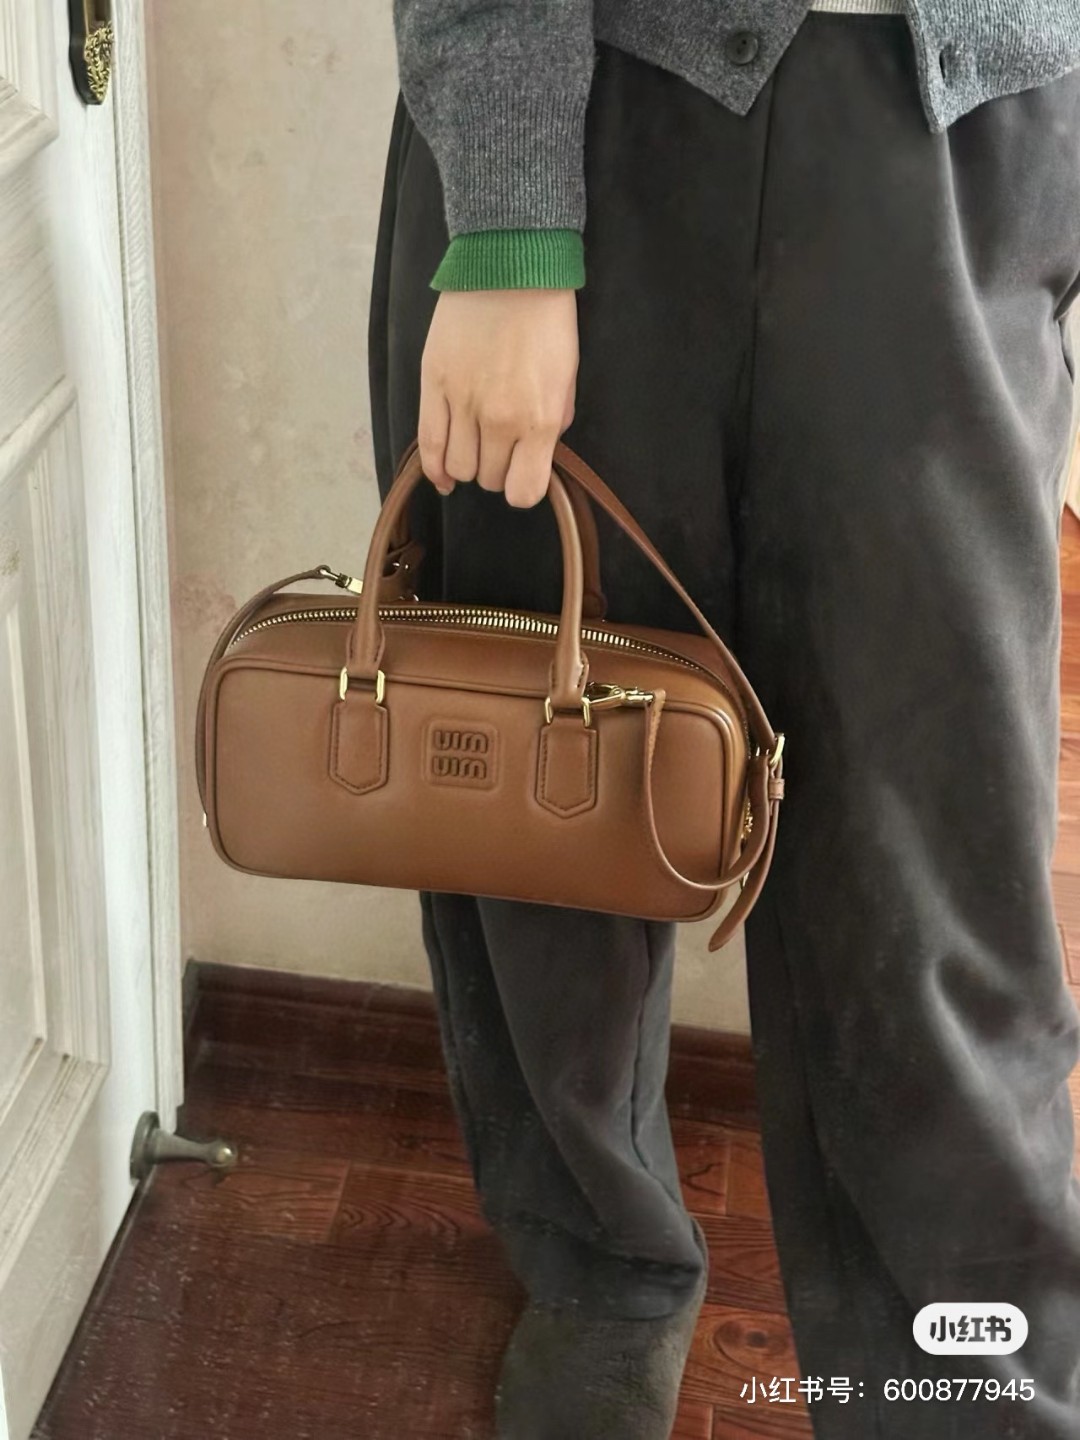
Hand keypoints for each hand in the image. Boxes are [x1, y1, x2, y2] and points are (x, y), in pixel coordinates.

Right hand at [418, 288, 578, 508]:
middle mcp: (499, 420)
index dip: (523, 488)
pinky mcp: (433, 384)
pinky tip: (443, 474)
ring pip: (458, 468)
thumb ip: (552, 425)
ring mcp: (462, 403)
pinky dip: (434, 468)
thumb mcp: (566, 379)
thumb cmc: (546, 321)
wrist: (511, 267)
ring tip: (476, 444)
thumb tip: (534, 455)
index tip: (524, 473)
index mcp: (538, 420)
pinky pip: (428, 445)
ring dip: (468, 464)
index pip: (524, 492)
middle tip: (502, 446)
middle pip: (489, 479)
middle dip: (497, 469)